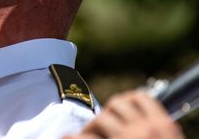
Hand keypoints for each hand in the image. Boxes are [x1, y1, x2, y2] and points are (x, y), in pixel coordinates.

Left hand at [63, 90, 184, 138]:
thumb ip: (152, 134)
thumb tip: (132, 124)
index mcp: (164, 128)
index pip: (141, 98)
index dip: (127, 102)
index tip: (119, 111)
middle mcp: (145, 129)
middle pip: (117, 104)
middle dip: (106, 114)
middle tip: (99, 127)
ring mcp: (127, 138)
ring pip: (101, 119)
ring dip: (91, 126)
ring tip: (86, 136)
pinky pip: (84, 138)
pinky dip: (73, 137)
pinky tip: (67, 138)